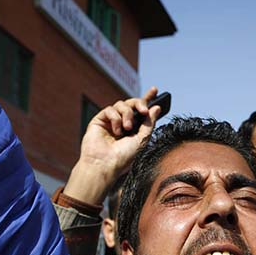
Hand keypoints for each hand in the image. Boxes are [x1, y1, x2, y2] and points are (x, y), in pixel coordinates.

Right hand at [62, 87, 161, 205]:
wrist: (105, 164)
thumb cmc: (123, 157)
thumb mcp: (142, 140)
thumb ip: (149, 123)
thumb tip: (156, 107)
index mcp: (134, 129)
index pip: (141, 111)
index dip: (147, 99)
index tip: (155, 90)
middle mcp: (122, 123)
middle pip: (132, 104)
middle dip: (140, 104)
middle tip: (143, 110)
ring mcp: (110, 121)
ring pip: (122, 105)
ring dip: (127, 114)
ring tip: (127, 129)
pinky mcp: (99, 120)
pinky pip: (110, 110)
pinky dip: (116, 118)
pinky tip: (116, 130)